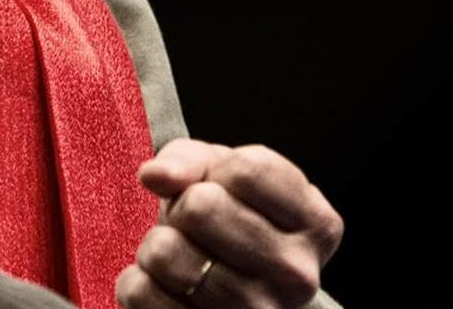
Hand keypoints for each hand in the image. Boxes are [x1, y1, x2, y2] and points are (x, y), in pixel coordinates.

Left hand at [115, 138, 343, 308]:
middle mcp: (297, 275)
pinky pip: (141, 293)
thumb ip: (187, 159)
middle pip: (202, 207)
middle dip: (180, 205)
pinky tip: (163, 285)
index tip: (219, 186)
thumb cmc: (226, 214)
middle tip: (191, 223)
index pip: (247, 170)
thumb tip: (154, 175)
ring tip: (177, 254)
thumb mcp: (217, 170)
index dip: (215, 168)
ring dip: (154, 246)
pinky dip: (136, 282)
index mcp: (317, 224)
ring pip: (166, 252)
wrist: (226, 284)